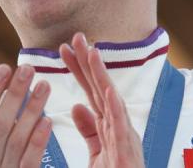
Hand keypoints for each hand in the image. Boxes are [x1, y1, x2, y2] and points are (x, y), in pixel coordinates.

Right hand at [0, 64, 52, 167]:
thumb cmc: (2, 158)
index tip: (4, 67)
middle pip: (0, 124)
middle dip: (14, 94)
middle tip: (28, 69)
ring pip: (16, 140)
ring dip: (30, 110)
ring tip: (44, 85)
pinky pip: (29, 162)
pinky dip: (37, 141)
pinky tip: (47, 121)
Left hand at [59, 33, 144, 167]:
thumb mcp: (98, 153)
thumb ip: (89, 130)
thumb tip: (77, 106)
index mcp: (108, 126)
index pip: (91, 91)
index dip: (78, 69)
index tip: (63, 48)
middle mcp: (119, 127)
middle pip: (101, 89)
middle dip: (88, 62)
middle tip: (75, 37)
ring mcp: (126, 139)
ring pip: (113, 102)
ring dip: (103, 77)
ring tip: (93, 53)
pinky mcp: (129, 155)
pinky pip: (122, 130)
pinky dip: (117, 111)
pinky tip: (110, 92)